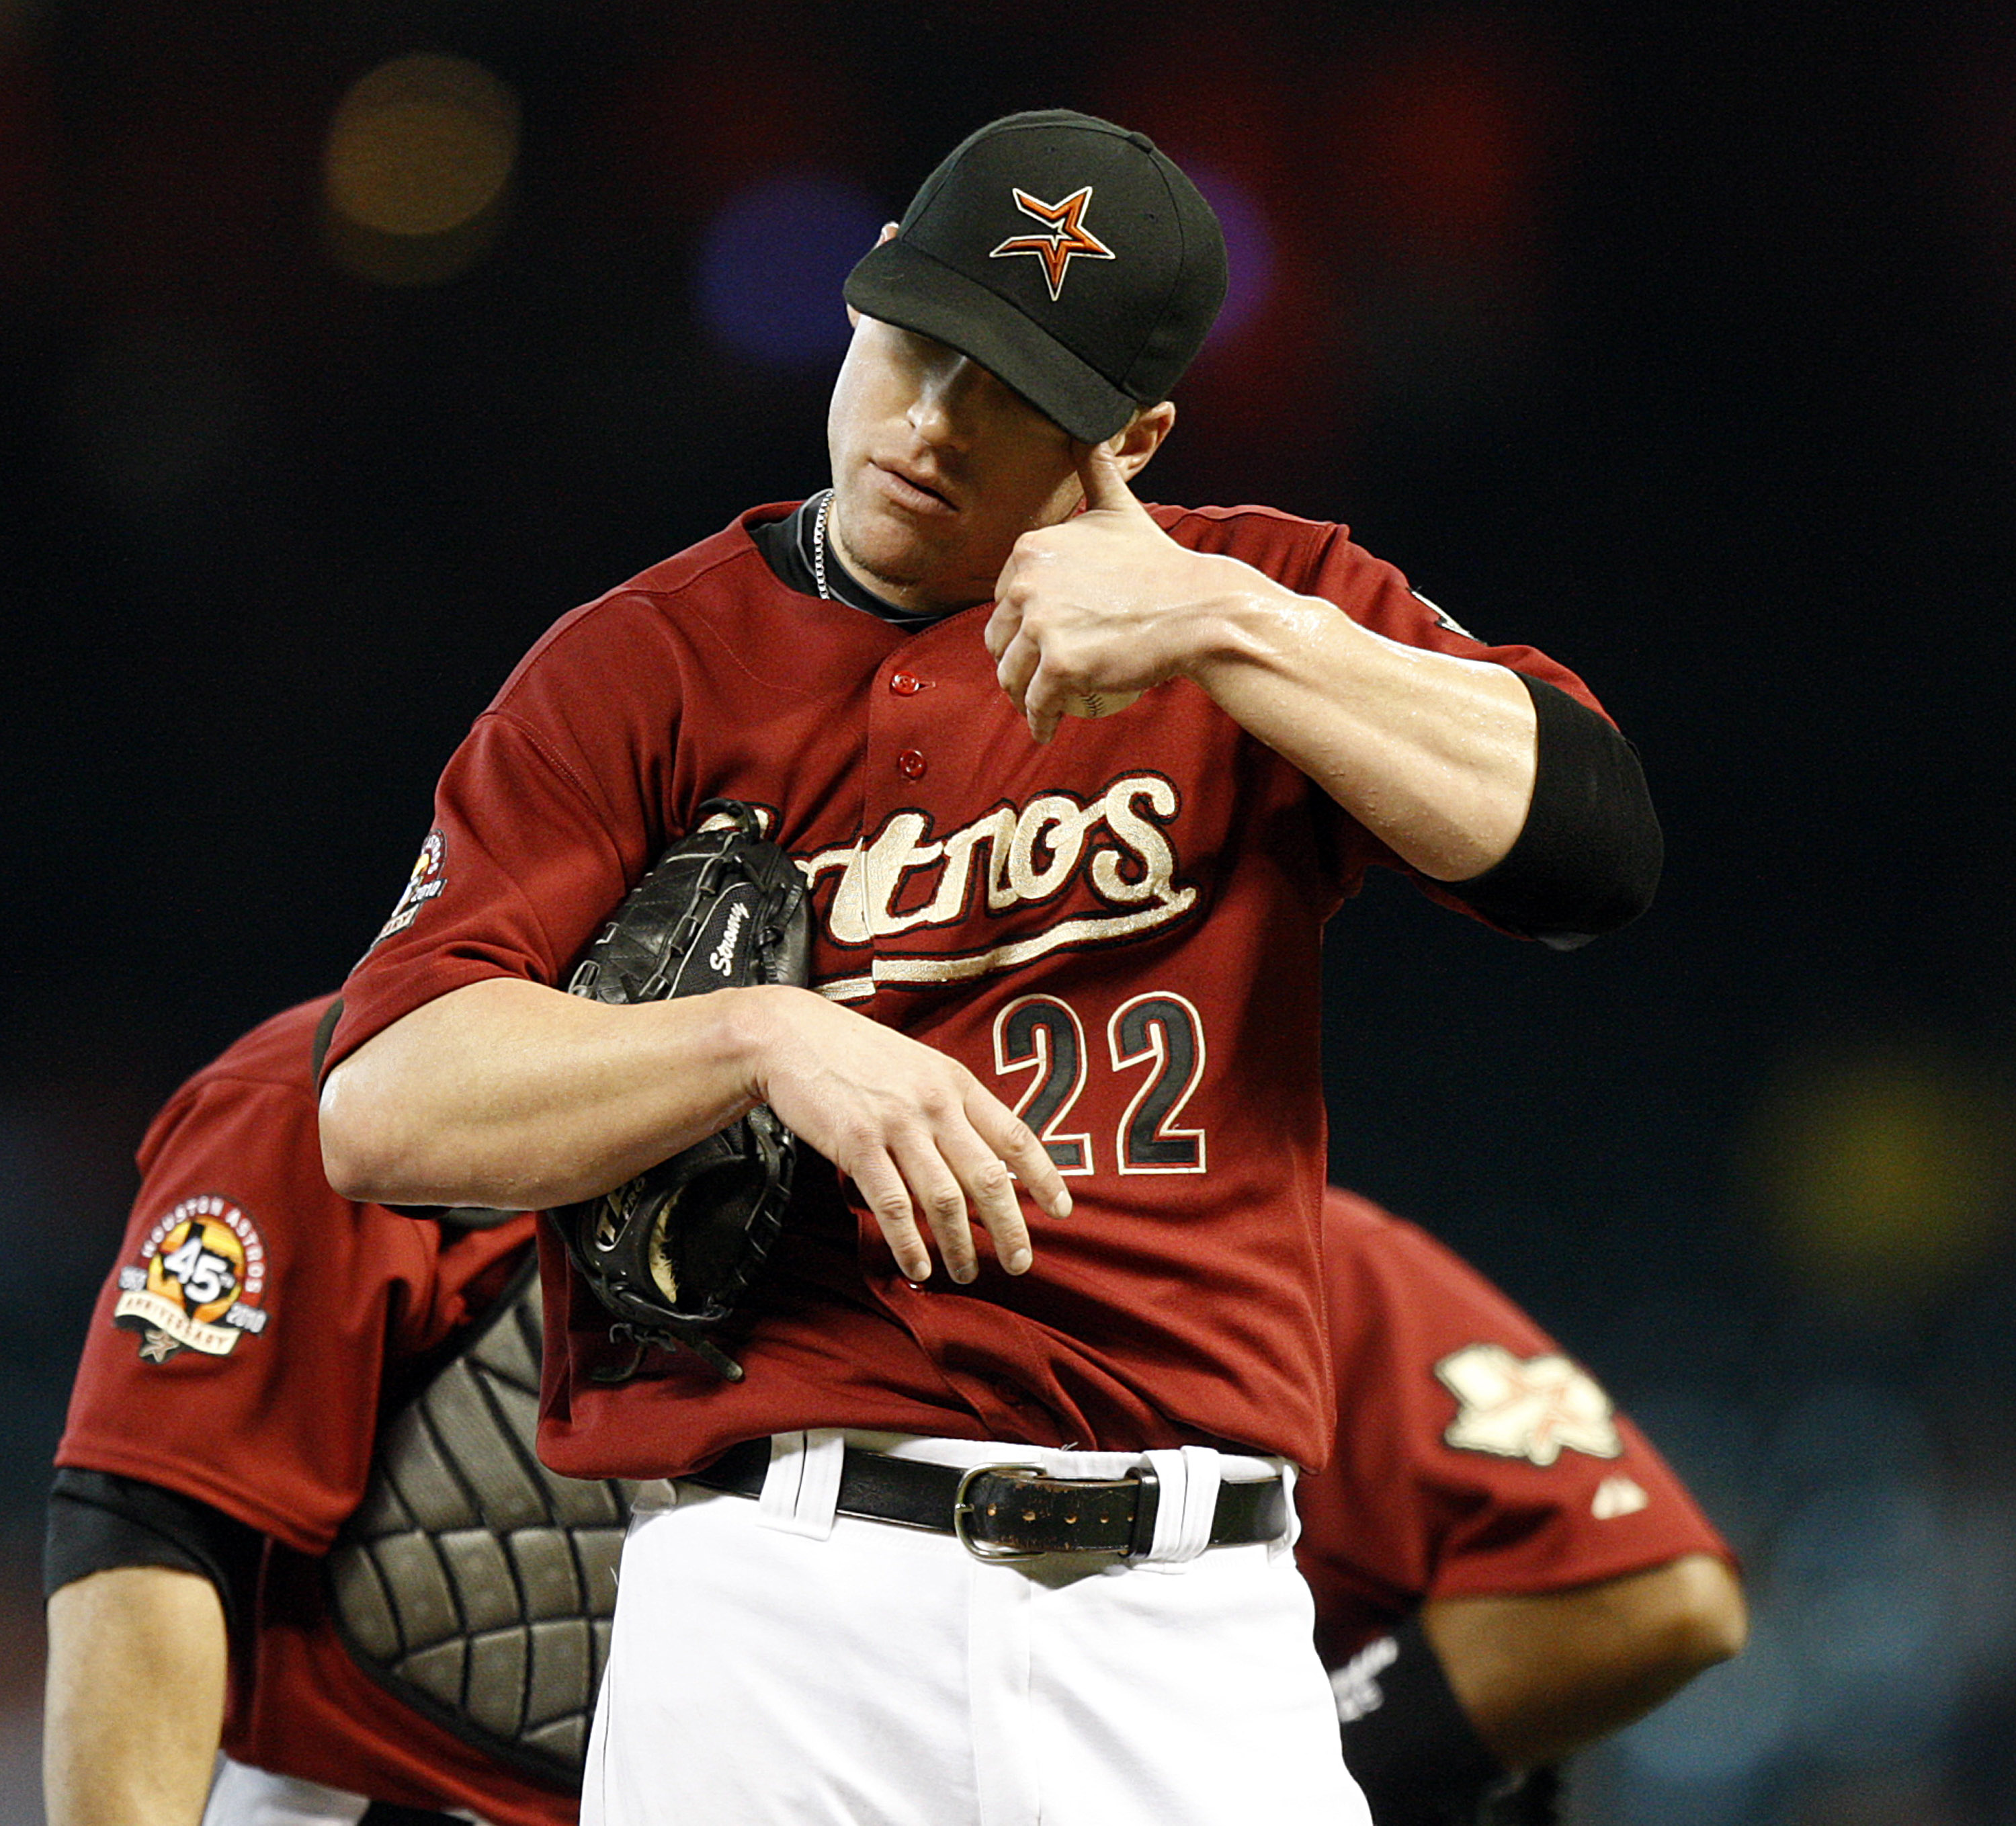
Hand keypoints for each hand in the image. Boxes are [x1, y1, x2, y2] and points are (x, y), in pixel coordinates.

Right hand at [742, 986, 1070, 1282]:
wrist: (790, 1035)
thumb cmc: (856, 1053)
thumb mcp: (920, 1065)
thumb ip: (953, 1104)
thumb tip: (988, 1153)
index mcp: (956, 1082)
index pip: (1016, 1135)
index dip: (1044, 1177)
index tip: (1062, 1211)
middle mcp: (935, 1103)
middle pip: (988, 1176)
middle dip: (1010, 1227)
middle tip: (1020, 1262)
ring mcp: (897, 1124)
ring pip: (943, 1198)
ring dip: (959, 1244)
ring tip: (967, 1273)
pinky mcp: (857, 1144)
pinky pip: (892, 1205)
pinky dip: (909, 1243)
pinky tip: (918, 1267)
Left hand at [987, 442, 1238, 742]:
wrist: (1199, 610)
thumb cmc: (1161, 564)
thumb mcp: (1121, 508)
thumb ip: (1096, 470)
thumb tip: (1088, 426)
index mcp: (1032, 548)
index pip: (1003, 598)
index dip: (1016, 623)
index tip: (1038, 639)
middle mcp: (1028, 583)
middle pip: (999, 638)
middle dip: (1011, 661)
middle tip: (1036, 678)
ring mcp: (1041, 625)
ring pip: (1010, 674)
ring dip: (1019, 697)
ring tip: (1038, 707)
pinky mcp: (1059, 665)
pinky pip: (1036, 705)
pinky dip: (1038, 722)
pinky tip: (1045, 731)